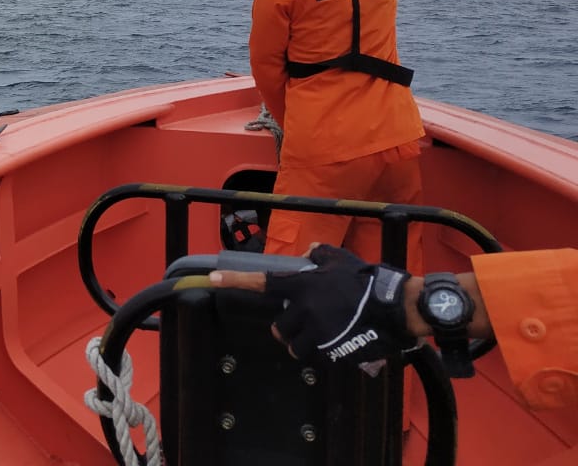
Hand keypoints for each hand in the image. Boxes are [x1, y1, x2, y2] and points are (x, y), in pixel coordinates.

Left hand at [210, 245, 416, 365]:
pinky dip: (323, 353)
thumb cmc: (367, 281)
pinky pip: (316, 356)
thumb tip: (310, 250)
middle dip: (288, 328)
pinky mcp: (330, 350)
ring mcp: (315, 331)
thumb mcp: (342, 261)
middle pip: (279, 327)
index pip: (261, 282)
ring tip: (323, 335)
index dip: (234, 280)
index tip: (211, 277)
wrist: (395, 307)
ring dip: (303, 344)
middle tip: (306, 323)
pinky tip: (338, 343)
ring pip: (295, 346)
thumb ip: (322, 255)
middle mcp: (302, 308)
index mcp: (301, 285)